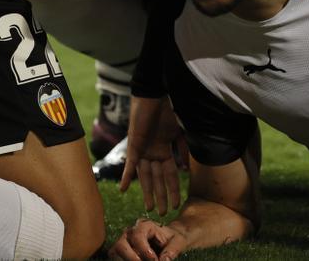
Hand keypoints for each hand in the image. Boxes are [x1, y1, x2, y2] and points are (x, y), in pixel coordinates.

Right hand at [109, 218, 188, 260]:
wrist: (171, 239)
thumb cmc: (175, 239)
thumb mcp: (179, 242)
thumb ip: (172, 250)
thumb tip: (163, 260)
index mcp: (145, 225)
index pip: (137, 237)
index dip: (144, 251)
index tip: (155, 260)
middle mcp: (131, 232)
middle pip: (120, 245)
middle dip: (131, 258)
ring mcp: (124, 241)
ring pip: (114, 252)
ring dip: (126, 260)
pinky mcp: (122, 251)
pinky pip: (116, 258)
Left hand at [120, 96, 186, 214]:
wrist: (154, 95)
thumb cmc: (168, 109)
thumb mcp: (179, 131)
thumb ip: (182, 148)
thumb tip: (185, 167)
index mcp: (165, 151)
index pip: (170, 175)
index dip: (173, 190)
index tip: (176, 204)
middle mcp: (153, 154)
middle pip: (157, 179)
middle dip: (160, 196)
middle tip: (162, 213)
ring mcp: (143, 151)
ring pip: (145, 176)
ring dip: (147, 192)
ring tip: (148, 207)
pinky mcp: (134, 146)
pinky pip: (129, 165)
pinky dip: (127, 177)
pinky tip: (123, 190)